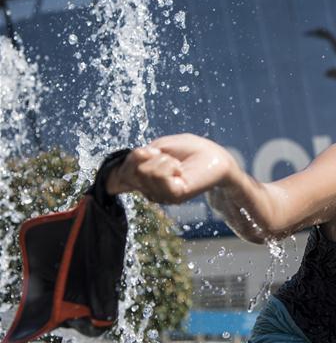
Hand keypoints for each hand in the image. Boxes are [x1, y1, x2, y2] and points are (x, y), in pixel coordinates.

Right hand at [106, 133, 236, 203]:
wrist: (216, 157)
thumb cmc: (191, 150)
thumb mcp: (160, 146)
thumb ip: (142, 156)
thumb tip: (137, 159)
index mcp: (144, 178)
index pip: (117, 181)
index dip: (114, 174)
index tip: (121, 166)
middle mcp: (149, 189)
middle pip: (129, 170)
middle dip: (148, 156)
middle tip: (168, 157)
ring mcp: (160, 195)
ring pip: (143, 171)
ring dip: (162, 159)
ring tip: (177, 164)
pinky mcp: (174, 196)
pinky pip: (158, 175)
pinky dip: (169, 165)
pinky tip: (179, 169)